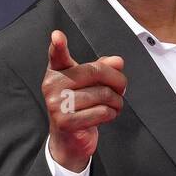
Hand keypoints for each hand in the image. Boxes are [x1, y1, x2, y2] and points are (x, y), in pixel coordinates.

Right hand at [42, 29, 125, 171]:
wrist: (69, 140)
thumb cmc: (79, 107)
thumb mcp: (89, 84)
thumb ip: (102, 69)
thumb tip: (117, 61)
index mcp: (56, 73)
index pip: (56, 56)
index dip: (58, 45)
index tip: (57, 36)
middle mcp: (52, 87)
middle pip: (94, 72)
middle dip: (116, 80)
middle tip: (122, 87)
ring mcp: (57, 105)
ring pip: (102, 94)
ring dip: (116, 100)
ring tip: (115, 104)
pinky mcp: (66, 122)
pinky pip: (101, 112)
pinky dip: (111, 113)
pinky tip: (108, 115)